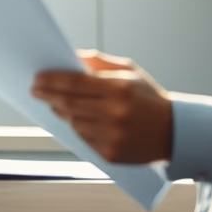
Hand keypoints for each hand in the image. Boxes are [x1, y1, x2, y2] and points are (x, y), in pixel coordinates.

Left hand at [31, 50, 172, 163]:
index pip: (74, 83)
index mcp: (119, 89)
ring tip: (58, 104)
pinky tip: (79, 121)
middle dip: (48, 96)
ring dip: (63, 112)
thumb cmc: (149, 98)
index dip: (52, 80)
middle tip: (36, 91)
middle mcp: (115, 113)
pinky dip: (78, 129)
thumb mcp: (130, 72)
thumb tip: (72, 57)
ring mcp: (112, 136)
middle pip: (68, 103)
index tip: (37, 78)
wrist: (174, 132)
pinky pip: (83, 139)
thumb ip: (99, 62)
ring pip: (73, 122)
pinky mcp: (110, 154)